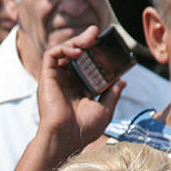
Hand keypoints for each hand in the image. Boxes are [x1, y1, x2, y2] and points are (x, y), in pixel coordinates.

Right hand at [36, 25, 124, 150]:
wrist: (66, 138)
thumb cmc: (83, 130)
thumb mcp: (105, 110)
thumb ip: (112, 94)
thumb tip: (122, 81)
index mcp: (79, 88)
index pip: (86, 63)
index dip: (94, 52)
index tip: (105, 43)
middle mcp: (67, 81)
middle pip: (75, 54)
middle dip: (85, 40)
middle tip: (97, 32)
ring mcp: (56, 79)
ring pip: (63, 51)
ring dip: (76, 41)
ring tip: (90, 38)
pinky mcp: (47, 77)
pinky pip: (52, 55)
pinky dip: (64, 48)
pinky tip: (77, 51)